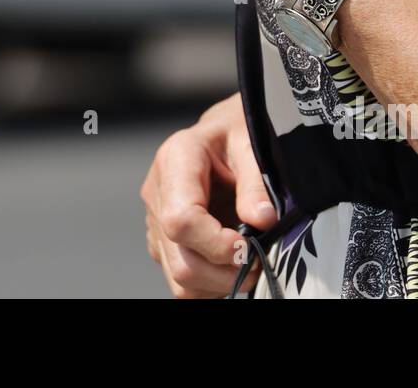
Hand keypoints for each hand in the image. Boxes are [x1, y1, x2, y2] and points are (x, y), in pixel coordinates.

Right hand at [140, 93, 277, 297]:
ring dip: (217, 283)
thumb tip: (262, 221)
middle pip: (179, 258)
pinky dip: (209, 284)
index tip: (248, 246)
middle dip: (223, 272)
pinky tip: (229, 265)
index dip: (216, 243)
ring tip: (247, 265)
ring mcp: (155, 219)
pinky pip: (180, 281)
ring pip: (178, 279)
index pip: (181, 219)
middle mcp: (158, 191)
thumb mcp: (252, 145)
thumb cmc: (239, 133)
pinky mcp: (162, 240)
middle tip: (258, 262)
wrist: (223, 133)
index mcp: (176, 159)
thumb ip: (256, 183)